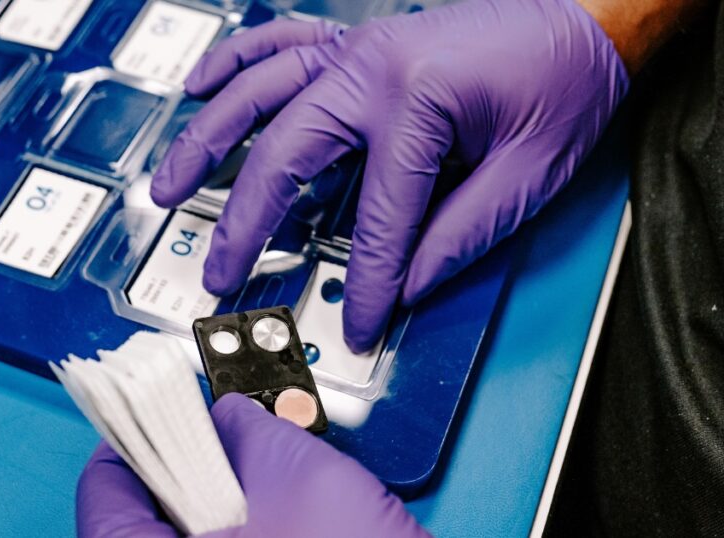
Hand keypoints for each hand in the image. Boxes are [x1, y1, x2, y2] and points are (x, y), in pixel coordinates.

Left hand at [76, 393, 427, 536]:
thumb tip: (227, 416)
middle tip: (204, 436)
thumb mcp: (299, 474)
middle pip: (140, 517)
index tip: (155, 415)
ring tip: (240, 472)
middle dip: (176, 466)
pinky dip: (231, 530)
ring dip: (205, 500)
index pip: (104, 493)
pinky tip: (262, 511)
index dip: (133, 440)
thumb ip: (248, 430)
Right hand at [150, 0, 628, 351]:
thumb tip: (404, 288)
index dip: (371, 282)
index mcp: (416, 99)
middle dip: (245, 223)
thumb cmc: (565, 84)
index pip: (378, 217)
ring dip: (206, 143)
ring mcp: (354, 49)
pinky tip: (201, 89)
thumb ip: (457, 237)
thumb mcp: (525, 175)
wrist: (585, 16)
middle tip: (220, 272)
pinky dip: (233, 64)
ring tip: (168, 186)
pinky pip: (277, 43)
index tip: (362, 326)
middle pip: (284, 156)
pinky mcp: (354, 44)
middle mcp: (370, 68)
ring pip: (256, 95)